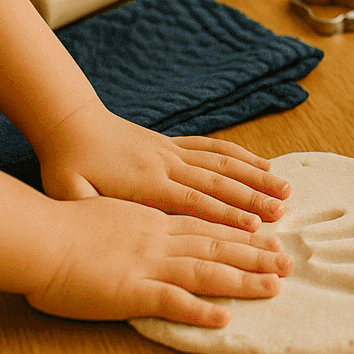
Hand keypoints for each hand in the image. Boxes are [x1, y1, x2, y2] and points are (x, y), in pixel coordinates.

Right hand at [27, 196, 292, 326]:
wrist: (37, 236)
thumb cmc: (58, 224)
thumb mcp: (102, 211)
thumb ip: (126, 222)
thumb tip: (137, 229)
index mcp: (151, 221)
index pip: (204, 226)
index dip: (237, 233)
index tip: (264, 235)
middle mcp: (158, 240)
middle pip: (217, 247)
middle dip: (255, 255)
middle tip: (286, 261)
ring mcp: (148, 265)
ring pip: (207, 272)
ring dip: (243, 280)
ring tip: (274, 286)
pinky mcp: (132, 291)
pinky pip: (173, 302)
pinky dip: (201, 310)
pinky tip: (224, 318)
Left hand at [36, 102, 288, 230]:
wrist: (70, 123)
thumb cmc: (67, 165)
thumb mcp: (68, 193)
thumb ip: (89, 211)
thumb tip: (108, 231)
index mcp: (144, 184)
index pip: (192, 202)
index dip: (225, 214)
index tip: (253, 226)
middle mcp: (166, 164)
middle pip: (218, 182)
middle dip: (253, 197)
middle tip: (282, 212)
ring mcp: (173, 151)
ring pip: (223, 163)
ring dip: (256, 176)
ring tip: (285, 189)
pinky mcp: (174, 142)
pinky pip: (214, 148)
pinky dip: (241, 156)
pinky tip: (263, 164)